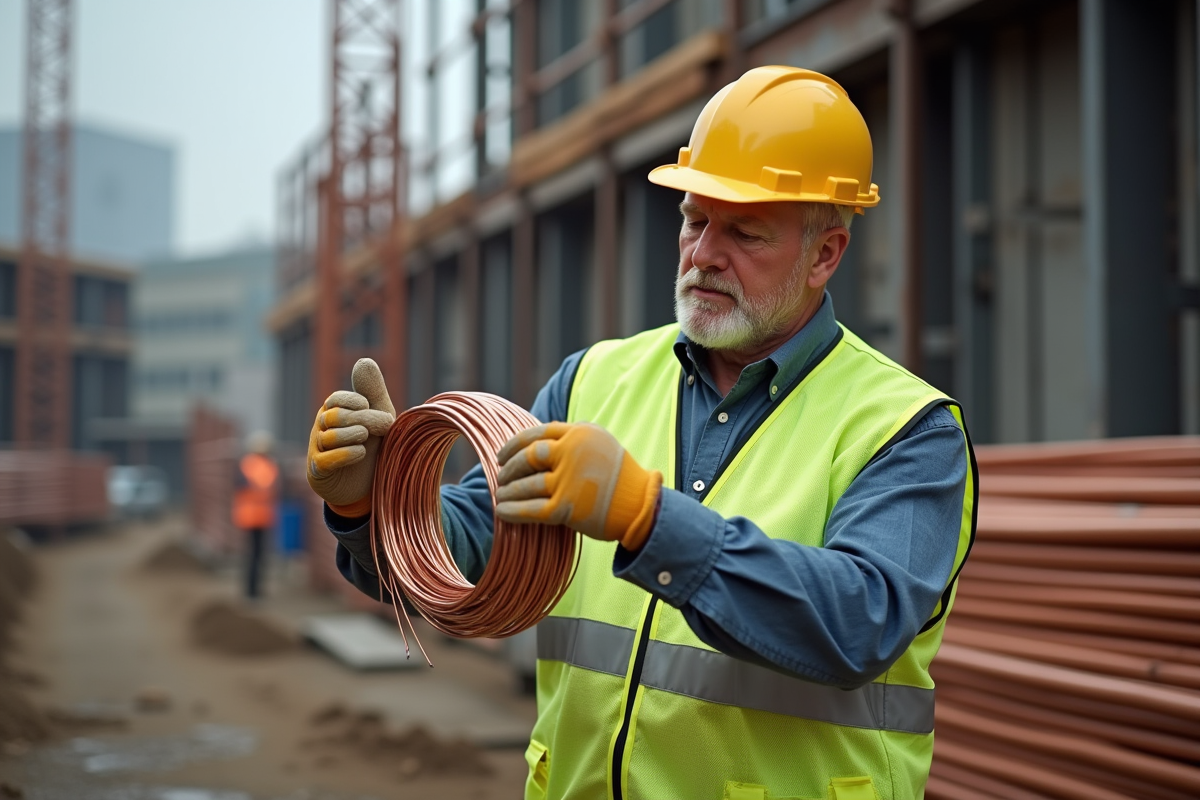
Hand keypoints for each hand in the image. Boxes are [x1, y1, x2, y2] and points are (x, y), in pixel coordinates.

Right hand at [306, 358, 395, 516]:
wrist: (368, 485)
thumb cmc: (373, 446)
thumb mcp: (379, 416)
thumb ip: (372, 391)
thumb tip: (363, 360)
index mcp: (334, 412)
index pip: (336, 399)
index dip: (354, 402)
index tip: (371, 407)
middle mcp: (321, 428)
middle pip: (335, 416)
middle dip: (362, 419)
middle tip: (384, 426)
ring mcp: (317, 449)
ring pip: (329, 436)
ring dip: (353, 435)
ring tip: (366, 439)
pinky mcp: (318, 471)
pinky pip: (326, 459)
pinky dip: (346, 454)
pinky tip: (361, 453)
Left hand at [494, 422, 661, 550]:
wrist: (641, 506)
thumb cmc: (620, 477)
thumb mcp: (600, 444)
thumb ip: (573, 441)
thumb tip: (536, 444)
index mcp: (580, 433)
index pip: (538, 433)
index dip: (514, 444)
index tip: (502, 454)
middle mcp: (573, 452)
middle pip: (528, 456)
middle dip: (510, 467)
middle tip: (501, 476)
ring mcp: (569, 480)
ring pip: (527, 483)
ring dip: (509, 490)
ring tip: (500, 494)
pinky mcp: (567, 507)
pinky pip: (531, 508)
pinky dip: (513, 510)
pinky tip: (502, 511)